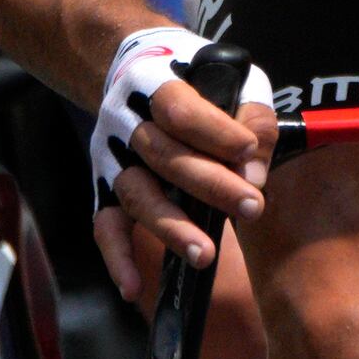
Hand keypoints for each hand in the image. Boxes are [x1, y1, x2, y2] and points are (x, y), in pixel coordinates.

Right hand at [89, 26, 271, 292]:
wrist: (135, 71)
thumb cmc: (198, 80)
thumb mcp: (234, 79)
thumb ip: (253, 119)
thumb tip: (254, 175)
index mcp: (156, 84)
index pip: (180, 109)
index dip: (214, 131)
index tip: (247, 151)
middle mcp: (126, 122)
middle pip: (164, 156)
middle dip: (211, 185)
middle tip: (253, 208)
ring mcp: (112, 158)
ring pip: (136, 194)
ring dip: (171, 226)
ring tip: (207, 255)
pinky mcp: (105, 188)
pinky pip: (105, 226)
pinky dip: (117, 258)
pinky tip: (133, 288)